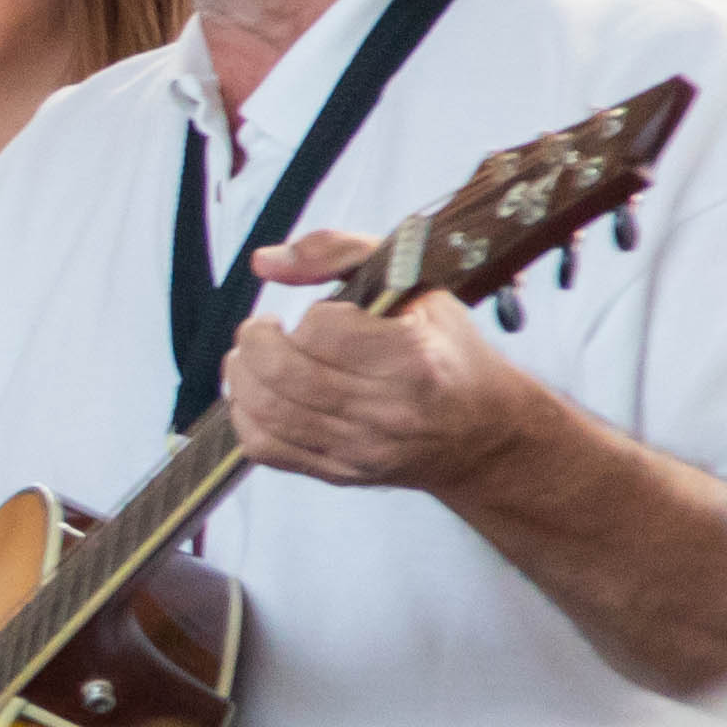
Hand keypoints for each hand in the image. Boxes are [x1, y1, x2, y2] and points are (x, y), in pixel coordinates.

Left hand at [219, 229, 552, 500]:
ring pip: (268, 413)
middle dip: (256, 342)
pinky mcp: (341, 473)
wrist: (483, 433)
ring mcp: (362, 448)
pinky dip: (246, 417)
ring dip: (243, 377)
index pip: (324, 329)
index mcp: (412, 357)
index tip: (318, 315)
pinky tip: (259, 394)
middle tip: (262, 331)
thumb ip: (340, 252)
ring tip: (253, 358)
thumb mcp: (416, 284)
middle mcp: (388, 410)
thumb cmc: (448, 353)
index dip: (308, 316)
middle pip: (285, 373)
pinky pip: (267, 450)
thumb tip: (266, 262)